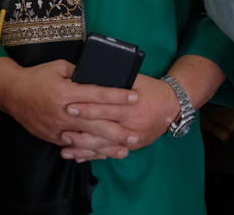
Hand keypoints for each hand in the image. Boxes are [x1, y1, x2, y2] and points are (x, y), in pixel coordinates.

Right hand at [0, 60, 139, 159]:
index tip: (134, 98)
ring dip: (107, 145)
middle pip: (96, 122)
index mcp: (67, 92)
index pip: (98, 94)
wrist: (11, 93)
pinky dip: (89, 150)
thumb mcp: (59, 67)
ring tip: (125, 149)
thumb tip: (99, 75)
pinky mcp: (53, 137)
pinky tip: (103, 153)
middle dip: (118, 129)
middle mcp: (64, 112)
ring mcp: (58, 127)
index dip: (118, 96)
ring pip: (87, 138)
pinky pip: (75, 146)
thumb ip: (79, 72)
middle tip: (136, 134)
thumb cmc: (37, 76)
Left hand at [61, 73, 178, 160]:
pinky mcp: (132, 148)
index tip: (69, 106)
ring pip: (104, 146)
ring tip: (64, 149)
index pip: (105, 107)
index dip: (87, 108)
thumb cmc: (152, 89)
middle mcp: (131, 125)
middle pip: (102, 131)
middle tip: (61, 132)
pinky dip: (93, 156)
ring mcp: (132, 139)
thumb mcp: (136, 80)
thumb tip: (91, 76)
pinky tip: (78, 157)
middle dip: (80, 133)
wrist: (172, 106)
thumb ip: (116, 81)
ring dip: (83, 149)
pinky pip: (110, 153)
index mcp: (130, 106)